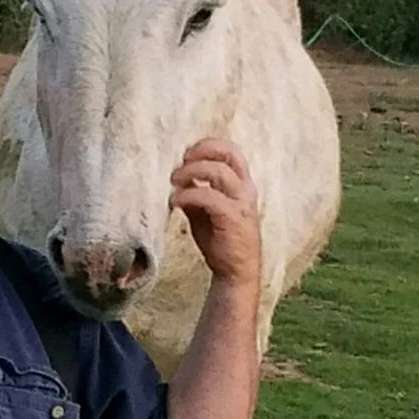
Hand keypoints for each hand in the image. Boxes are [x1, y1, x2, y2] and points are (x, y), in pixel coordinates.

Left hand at [170, 139, 260, 287]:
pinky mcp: (232, 218)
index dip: (208, 146)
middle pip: (228, 154)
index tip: (186, 153)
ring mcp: (241, 203)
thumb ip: (196, 192)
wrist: (235, 273)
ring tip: (173, 181)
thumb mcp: (205, 212)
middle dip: (201, 152)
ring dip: (191, 171)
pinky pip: (209, 196)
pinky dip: (188, 194)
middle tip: (179, 162)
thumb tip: (176, 177)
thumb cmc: (220, 241)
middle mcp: (245, 190)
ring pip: (219, 171)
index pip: (231, 151)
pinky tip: (175, 201)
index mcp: (242, 185)